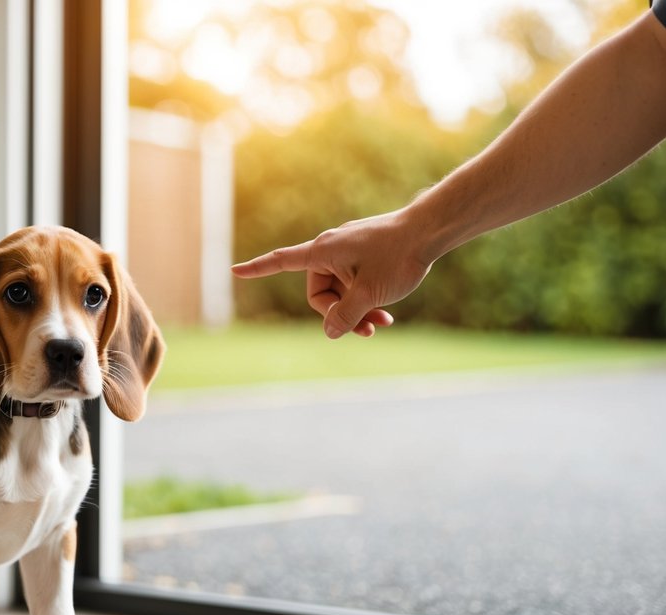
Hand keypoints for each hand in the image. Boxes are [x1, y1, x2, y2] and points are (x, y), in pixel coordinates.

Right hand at [231, 211, 432, 338]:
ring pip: (341, 291)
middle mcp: (330, 249)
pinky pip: (354, 283)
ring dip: (356, 311)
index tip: (235, 271)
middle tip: (367, 330)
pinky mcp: (364, 254)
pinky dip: (365, 299)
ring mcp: (348, 251)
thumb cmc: (398, 256)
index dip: (258, 269)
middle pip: (319, 292)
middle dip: (339, 314)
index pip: (281, 262)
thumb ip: (345, 316)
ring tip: (381, 325)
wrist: (430, 230)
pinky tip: (385, 314)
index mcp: (322, 252)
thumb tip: (329, 333)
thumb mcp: (369, 294)